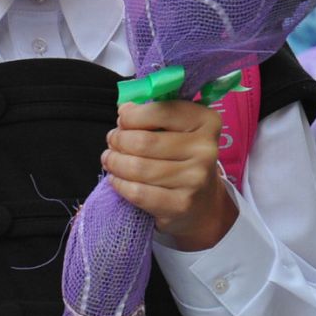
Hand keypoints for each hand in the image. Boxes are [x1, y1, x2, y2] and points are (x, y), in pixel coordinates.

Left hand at [103, 100, 237, 251]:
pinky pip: (138, 192)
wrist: (203, 202)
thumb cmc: (183, 157)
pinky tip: (116, 179)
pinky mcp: (181, 205)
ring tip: (110, 159)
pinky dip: (120, 184)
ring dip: (115, 162)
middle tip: (112, 141)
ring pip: (138, 167)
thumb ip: (154, 114)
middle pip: (144, 141)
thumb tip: (124, 110)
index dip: (132, 116)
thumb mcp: (177, 129)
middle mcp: (205, 149)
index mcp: (206, 122)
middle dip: (119, 140)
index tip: (122, 120)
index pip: (160, 111)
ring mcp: (195, 179)